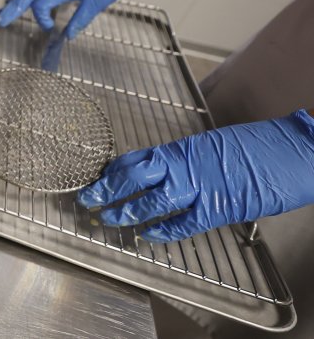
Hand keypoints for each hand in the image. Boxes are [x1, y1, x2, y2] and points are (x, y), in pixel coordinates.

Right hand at [0, 0, 141, 38]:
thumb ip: (79, 20)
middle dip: (14, 8)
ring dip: (21, 2)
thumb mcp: (96, 4)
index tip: (51, 28)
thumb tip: (68, 35)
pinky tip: (30, 2)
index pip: (41, 4)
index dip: (41, 19)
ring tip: (8, 11)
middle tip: (1, 19)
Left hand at [77, 110, 313, 241]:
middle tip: (86, 199)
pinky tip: (148, 235)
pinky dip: (163, 230)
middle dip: (107, 189)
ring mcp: (199, 187)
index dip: (112, 170)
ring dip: (127, 211)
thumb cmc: (256, 147)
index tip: (96, 178)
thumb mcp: (211, 146)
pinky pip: (183, 222)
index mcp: (181, 149)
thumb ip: (185, 159)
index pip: (136, 158)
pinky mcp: (217, 208)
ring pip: (151, 201)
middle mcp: (184, 165)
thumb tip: (165, 170)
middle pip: (133, 177)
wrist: (292, 151)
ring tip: (108, 219)